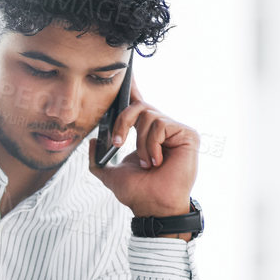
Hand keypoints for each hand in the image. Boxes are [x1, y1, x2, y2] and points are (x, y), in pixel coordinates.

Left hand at [87, 78, 199, 222]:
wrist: (153, 206)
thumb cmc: (138, 193)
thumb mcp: (111, 175)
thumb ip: (97, 160)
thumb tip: (92, 141)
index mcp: (146, 134)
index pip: (138, 104)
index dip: (132, 88)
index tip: (125, 73)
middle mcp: (161, 128)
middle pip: (138, 106)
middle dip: (122, 123)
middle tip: (117, 143)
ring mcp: (175, 131)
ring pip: (148, 116)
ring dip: (140, 142)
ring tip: (147, 162)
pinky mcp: (187, 134)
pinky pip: (160, 124)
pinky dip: (152, 144)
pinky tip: (158, 161)